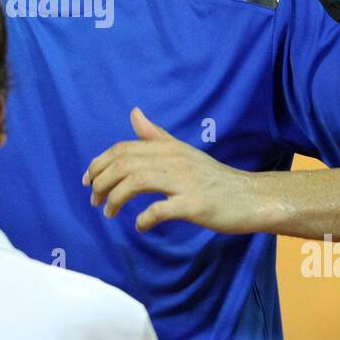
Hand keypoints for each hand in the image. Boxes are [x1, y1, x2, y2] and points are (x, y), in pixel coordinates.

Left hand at [81, 107, 268, 233]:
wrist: (251, 197)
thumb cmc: (214, 178)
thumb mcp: (183, 152)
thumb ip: (156, 136)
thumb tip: (134, 113)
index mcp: (168, 148)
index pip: (123, 149)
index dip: (99, 163)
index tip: (88, 180)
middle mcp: (174, 160)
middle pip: (124, 163)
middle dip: (101, 182)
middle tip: (94, 201)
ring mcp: (184, 182)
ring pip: (136, 181)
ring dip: (115, 198)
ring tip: (108, 213)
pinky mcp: (194, 204)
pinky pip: (160, 209)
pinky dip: (144, 218)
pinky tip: (140, 226)